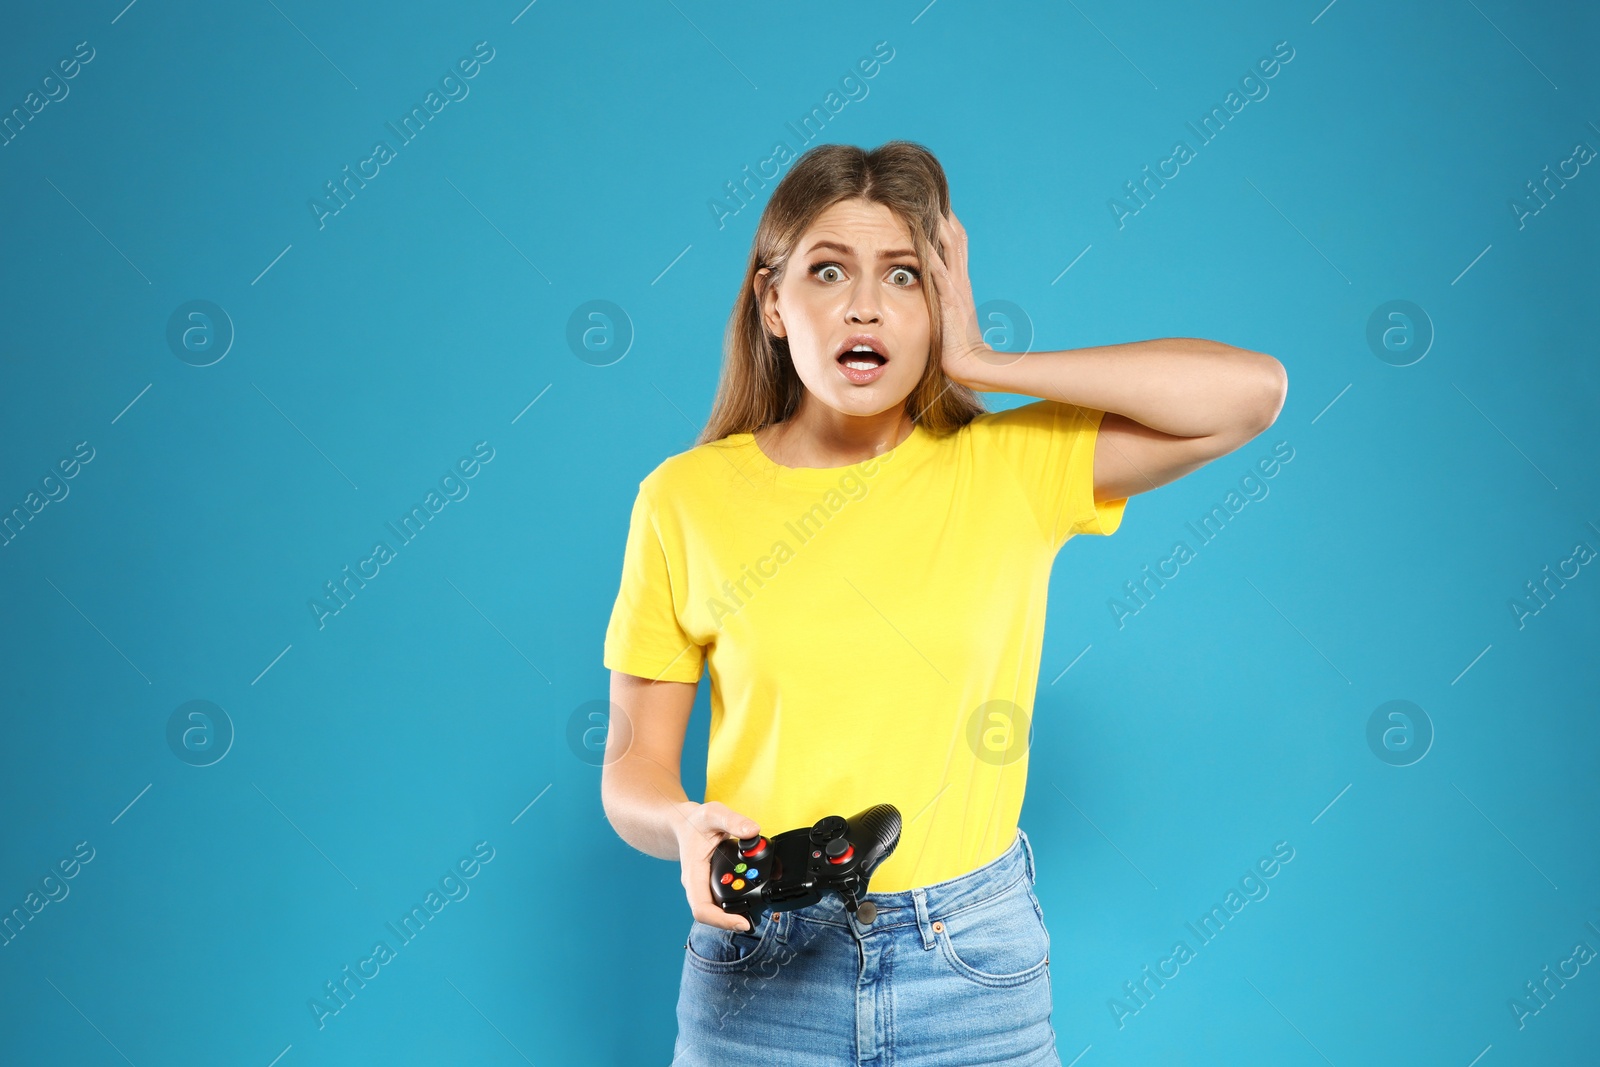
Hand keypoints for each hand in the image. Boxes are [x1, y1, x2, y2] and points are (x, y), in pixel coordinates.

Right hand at [675, 800, 761, 931]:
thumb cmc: (695, 821)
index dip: (721, 921)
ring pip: (718, 910)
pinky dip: (739, 899)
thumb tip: (753, 831)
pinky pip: (723, 900)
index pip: (702, 909)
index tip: (742, 923)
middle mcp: (697, 886)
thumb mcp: (713, 814)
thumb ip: (733, 821)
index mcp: (693, 874)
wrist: (685, 824)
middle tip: (757, 917)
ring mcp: (704, 887)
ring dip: (736, 912)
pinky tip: (754, 891)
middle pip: (713, 915)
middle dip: (734, 919)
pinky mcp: (712, 885)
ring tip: (758, 906)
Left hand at [928, 208, 994, 388]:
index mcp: (959, 284)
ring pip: (950, 246)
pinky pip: (938, 268)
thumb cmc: (956, 348)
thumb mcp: (948, 320)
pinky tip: (918, 234)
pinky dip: (929, 250)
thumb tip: (937, 303)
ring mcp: (956, 287)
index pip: (956, 246)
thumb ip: (943, 307)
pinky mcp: (949, 298)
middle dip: (944, 214)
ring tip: (927, 200)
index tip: (937, 205)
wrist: (970, 365)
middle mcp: (960, 280)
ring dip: (938, 223)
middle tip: (932, 192)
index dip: (947, 224)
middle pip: (956, 237)